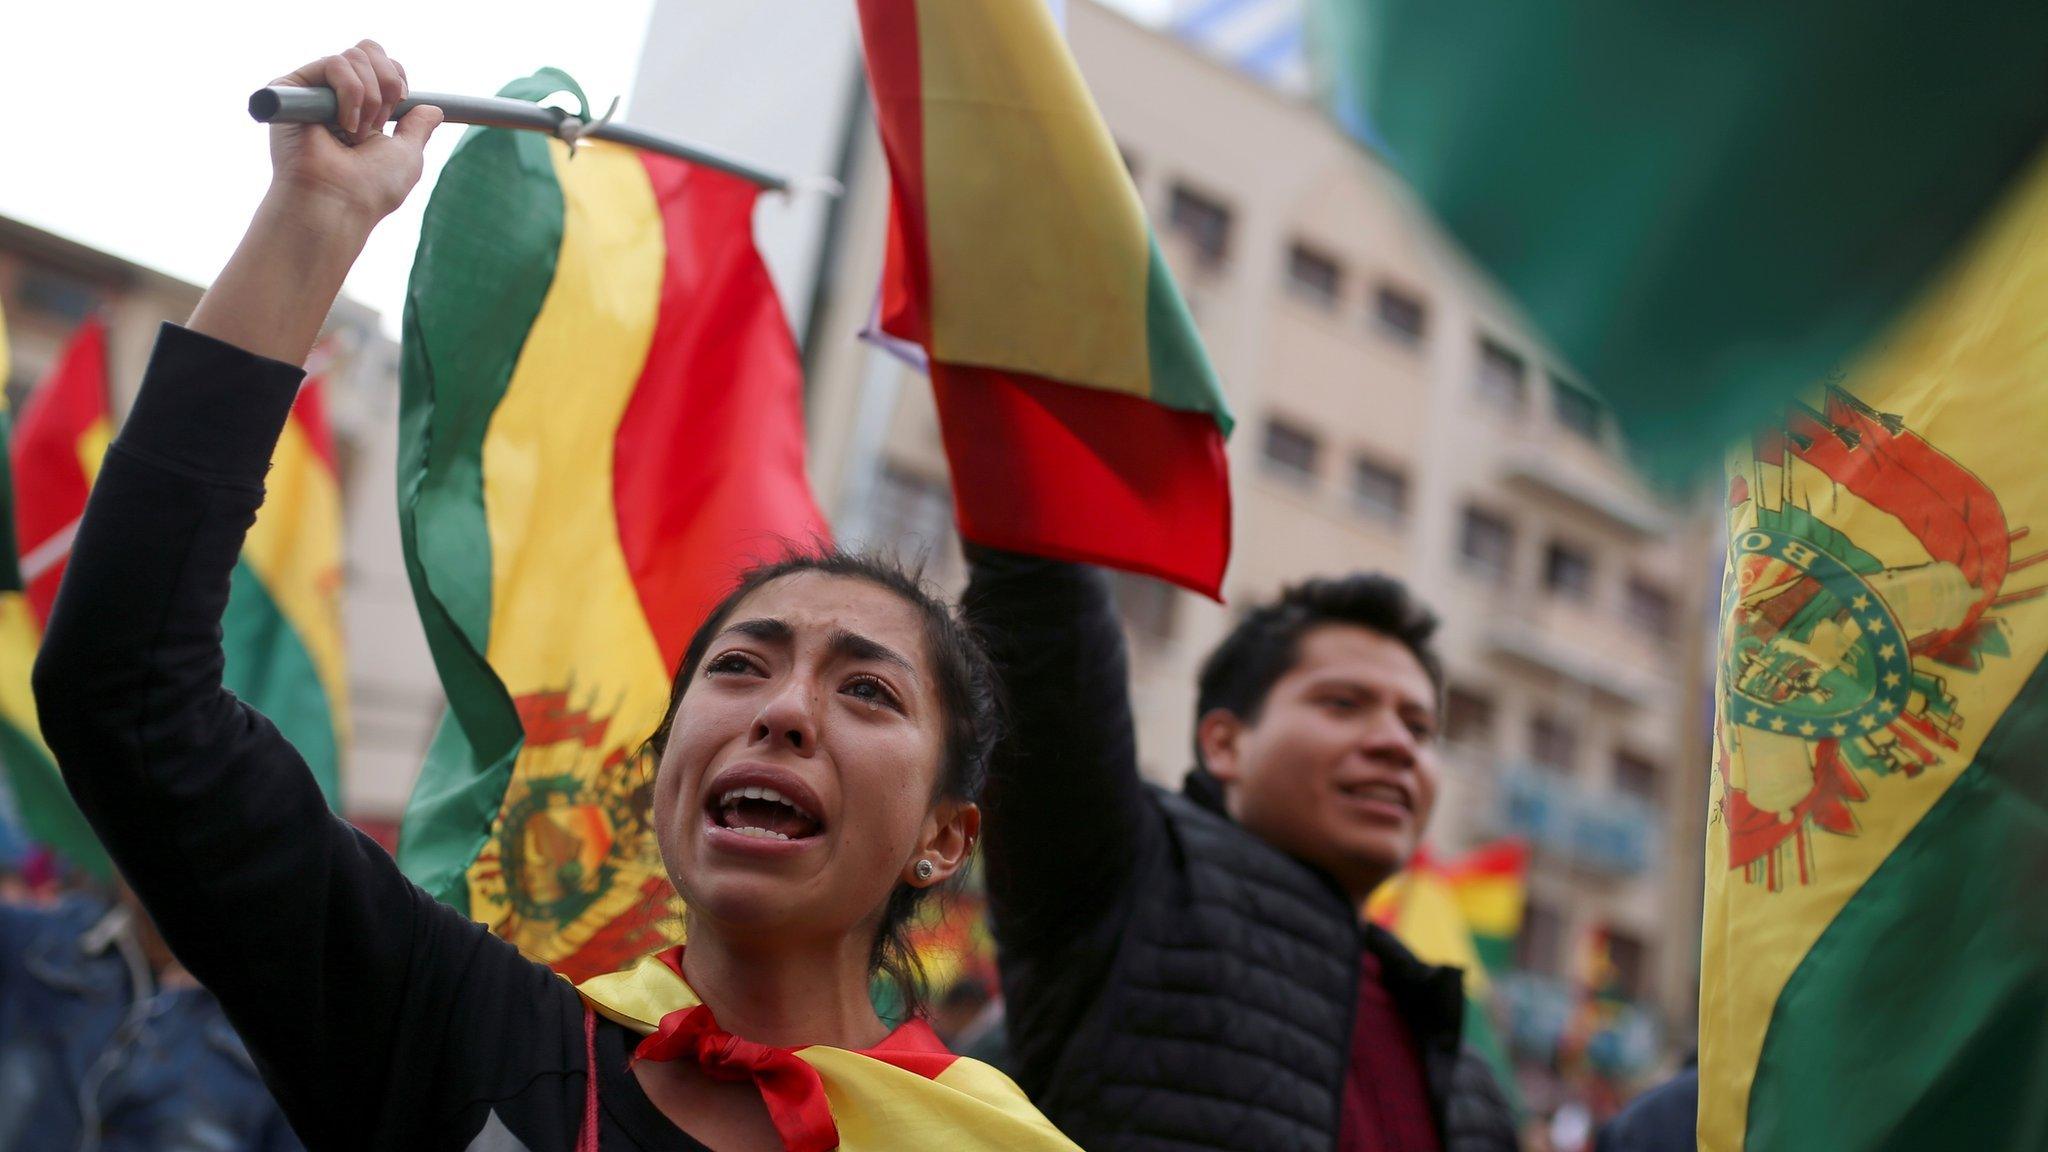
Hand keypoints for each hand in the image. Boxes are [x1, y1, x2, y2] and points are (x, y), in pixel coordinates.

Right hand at [266, 40, 442, 229]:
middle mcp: (334, 98)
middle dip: (387, 83)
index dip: (397, 78)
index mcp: (360, 111)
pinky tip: (345, 124)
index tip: (401, 104)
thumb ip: (418, 127)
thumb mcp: (407, 154)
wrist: (338, 203)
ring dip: (369, 97)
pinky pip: (334, 63)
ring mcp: (312, 92)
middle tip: (380, 122)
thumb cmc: (370, 188)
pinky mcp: (290, 88)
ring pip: (354, 57)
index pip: (380, 65)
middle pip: (368, 51)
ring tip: (357, 132)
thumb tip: (433, 108)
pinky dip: (351, 93)